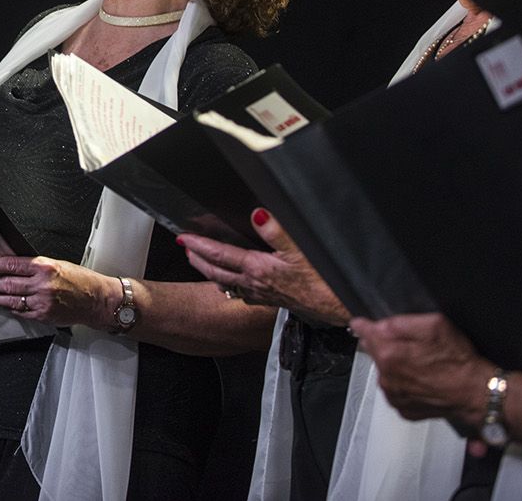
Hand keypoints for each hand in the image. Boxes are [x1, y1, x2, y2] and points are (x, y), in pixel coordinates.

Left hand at [0, 255, 114, 328]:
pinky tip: (1, 304)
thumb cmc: (81, 280)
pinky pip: (21, 311)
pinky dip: (9, 307)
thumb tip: (12, 267)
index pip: (12, 265)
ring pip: (11, 299)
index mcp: (45, 267)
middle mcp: (42, 284)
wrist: (97, 300)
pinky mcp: (43, 315)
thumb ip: (35, 266)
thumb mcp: (58, 264)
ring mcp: (42, 301)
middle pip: (8, 283)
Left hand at [179, 208, 349, 325]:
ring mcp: (260, 294)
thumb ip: (276, 230)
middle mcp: (253, 284)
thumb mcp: (300, 249)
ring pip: (226, 283)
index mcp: (257, 269)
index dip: (199, 245)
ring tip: (200, 261)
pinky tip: (233, 281)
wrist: (337, 307)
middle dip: (197, 259)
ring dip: (210, 271)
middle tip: (184, 248)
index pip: (220, 255)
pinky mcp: (270, 300)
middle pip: (216, 272)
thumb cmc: (321, 281)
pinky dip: (229, 283)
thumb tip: (257, 214)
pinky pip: (241, 291)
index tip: (184, 237)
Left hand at [351, 313, 491, 437]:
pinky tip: (421, 378)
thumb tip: (378, 324)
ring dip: (395, 365)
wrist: (477, 392)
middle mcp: (388, 378)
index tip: (360, 323)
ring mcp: (394, 396)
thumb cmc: (459, 361)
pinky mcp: (404, 408)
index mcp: (390, 356)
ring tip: (420, 364)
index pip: (364, 333)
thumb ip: (401, 323)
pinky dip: (404, 383)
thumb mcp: (434, 325)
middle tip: (411, 345)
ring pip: (385, 371)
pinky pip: (396, 389)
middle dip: (386, 345)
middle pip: (375, 353)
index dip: (364, 325)